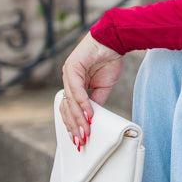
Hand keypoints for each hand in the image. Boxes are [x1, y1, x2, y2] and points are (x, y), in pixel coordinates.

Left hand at [60, 31, 123, 150]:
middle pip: (67, 108)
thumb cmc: (109, 60)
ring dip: (79, 119)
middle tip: (81, 141)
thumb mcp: (104, 86)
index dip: (73, 124)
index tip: (79, 138)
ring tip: (85, 132)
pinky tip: (89, 115)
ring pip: (71, 102)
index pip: (69, 108)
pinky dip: (83, 104)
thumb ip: (96, 100)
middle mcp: (68, 80)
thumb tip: (93, 117)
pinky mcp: (72, 68)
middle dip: (74, 126)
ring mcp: (68, 74)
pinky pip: (77, 91)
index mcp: (74, 85)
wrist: (114, 41)